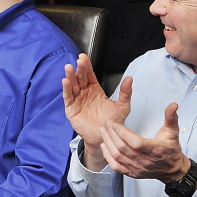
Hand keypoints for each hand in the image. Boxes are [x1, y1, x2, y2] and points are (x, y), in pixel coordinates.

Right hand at [62, 54, 131, 170]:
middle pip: (80, 78)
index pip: (89, 75)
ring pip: (72, 85)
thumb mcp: (122, 106)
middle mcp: (85, 93)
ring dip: (70, 76)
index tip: (84, 57)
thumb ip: (125, 93)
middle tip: (79, 61)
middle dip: (79, 69)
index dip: (86, 66)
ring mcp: (77, 100)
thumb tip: (130, 79)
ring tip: (69, 68)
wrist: (105, 138)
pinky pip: (68, 97)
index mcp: (95, 90)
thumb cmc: (112, 123)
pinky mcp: (71, 109)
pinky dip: (66, 89)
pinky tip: (66, 81)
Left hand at [100, 103, 190, 182]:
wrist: (173, 169)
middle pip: (124, 148)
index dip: (123, 133)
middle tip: (106, 123)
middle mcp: (145, 161)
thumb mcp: (173, 132)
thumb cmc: (171, 150)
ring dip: (108, 143)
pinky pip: (117, 167)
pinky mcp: (133, 173)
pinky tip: (104, 146)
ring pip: (118, 156)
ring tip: (103, 131)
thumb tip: (173, 105)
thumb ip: (171, 118)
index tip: (115, 124)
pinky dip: (108, 157)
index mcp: (155, 150)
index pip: (136, 143)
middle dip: (112, 134)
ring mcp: (138, 168)